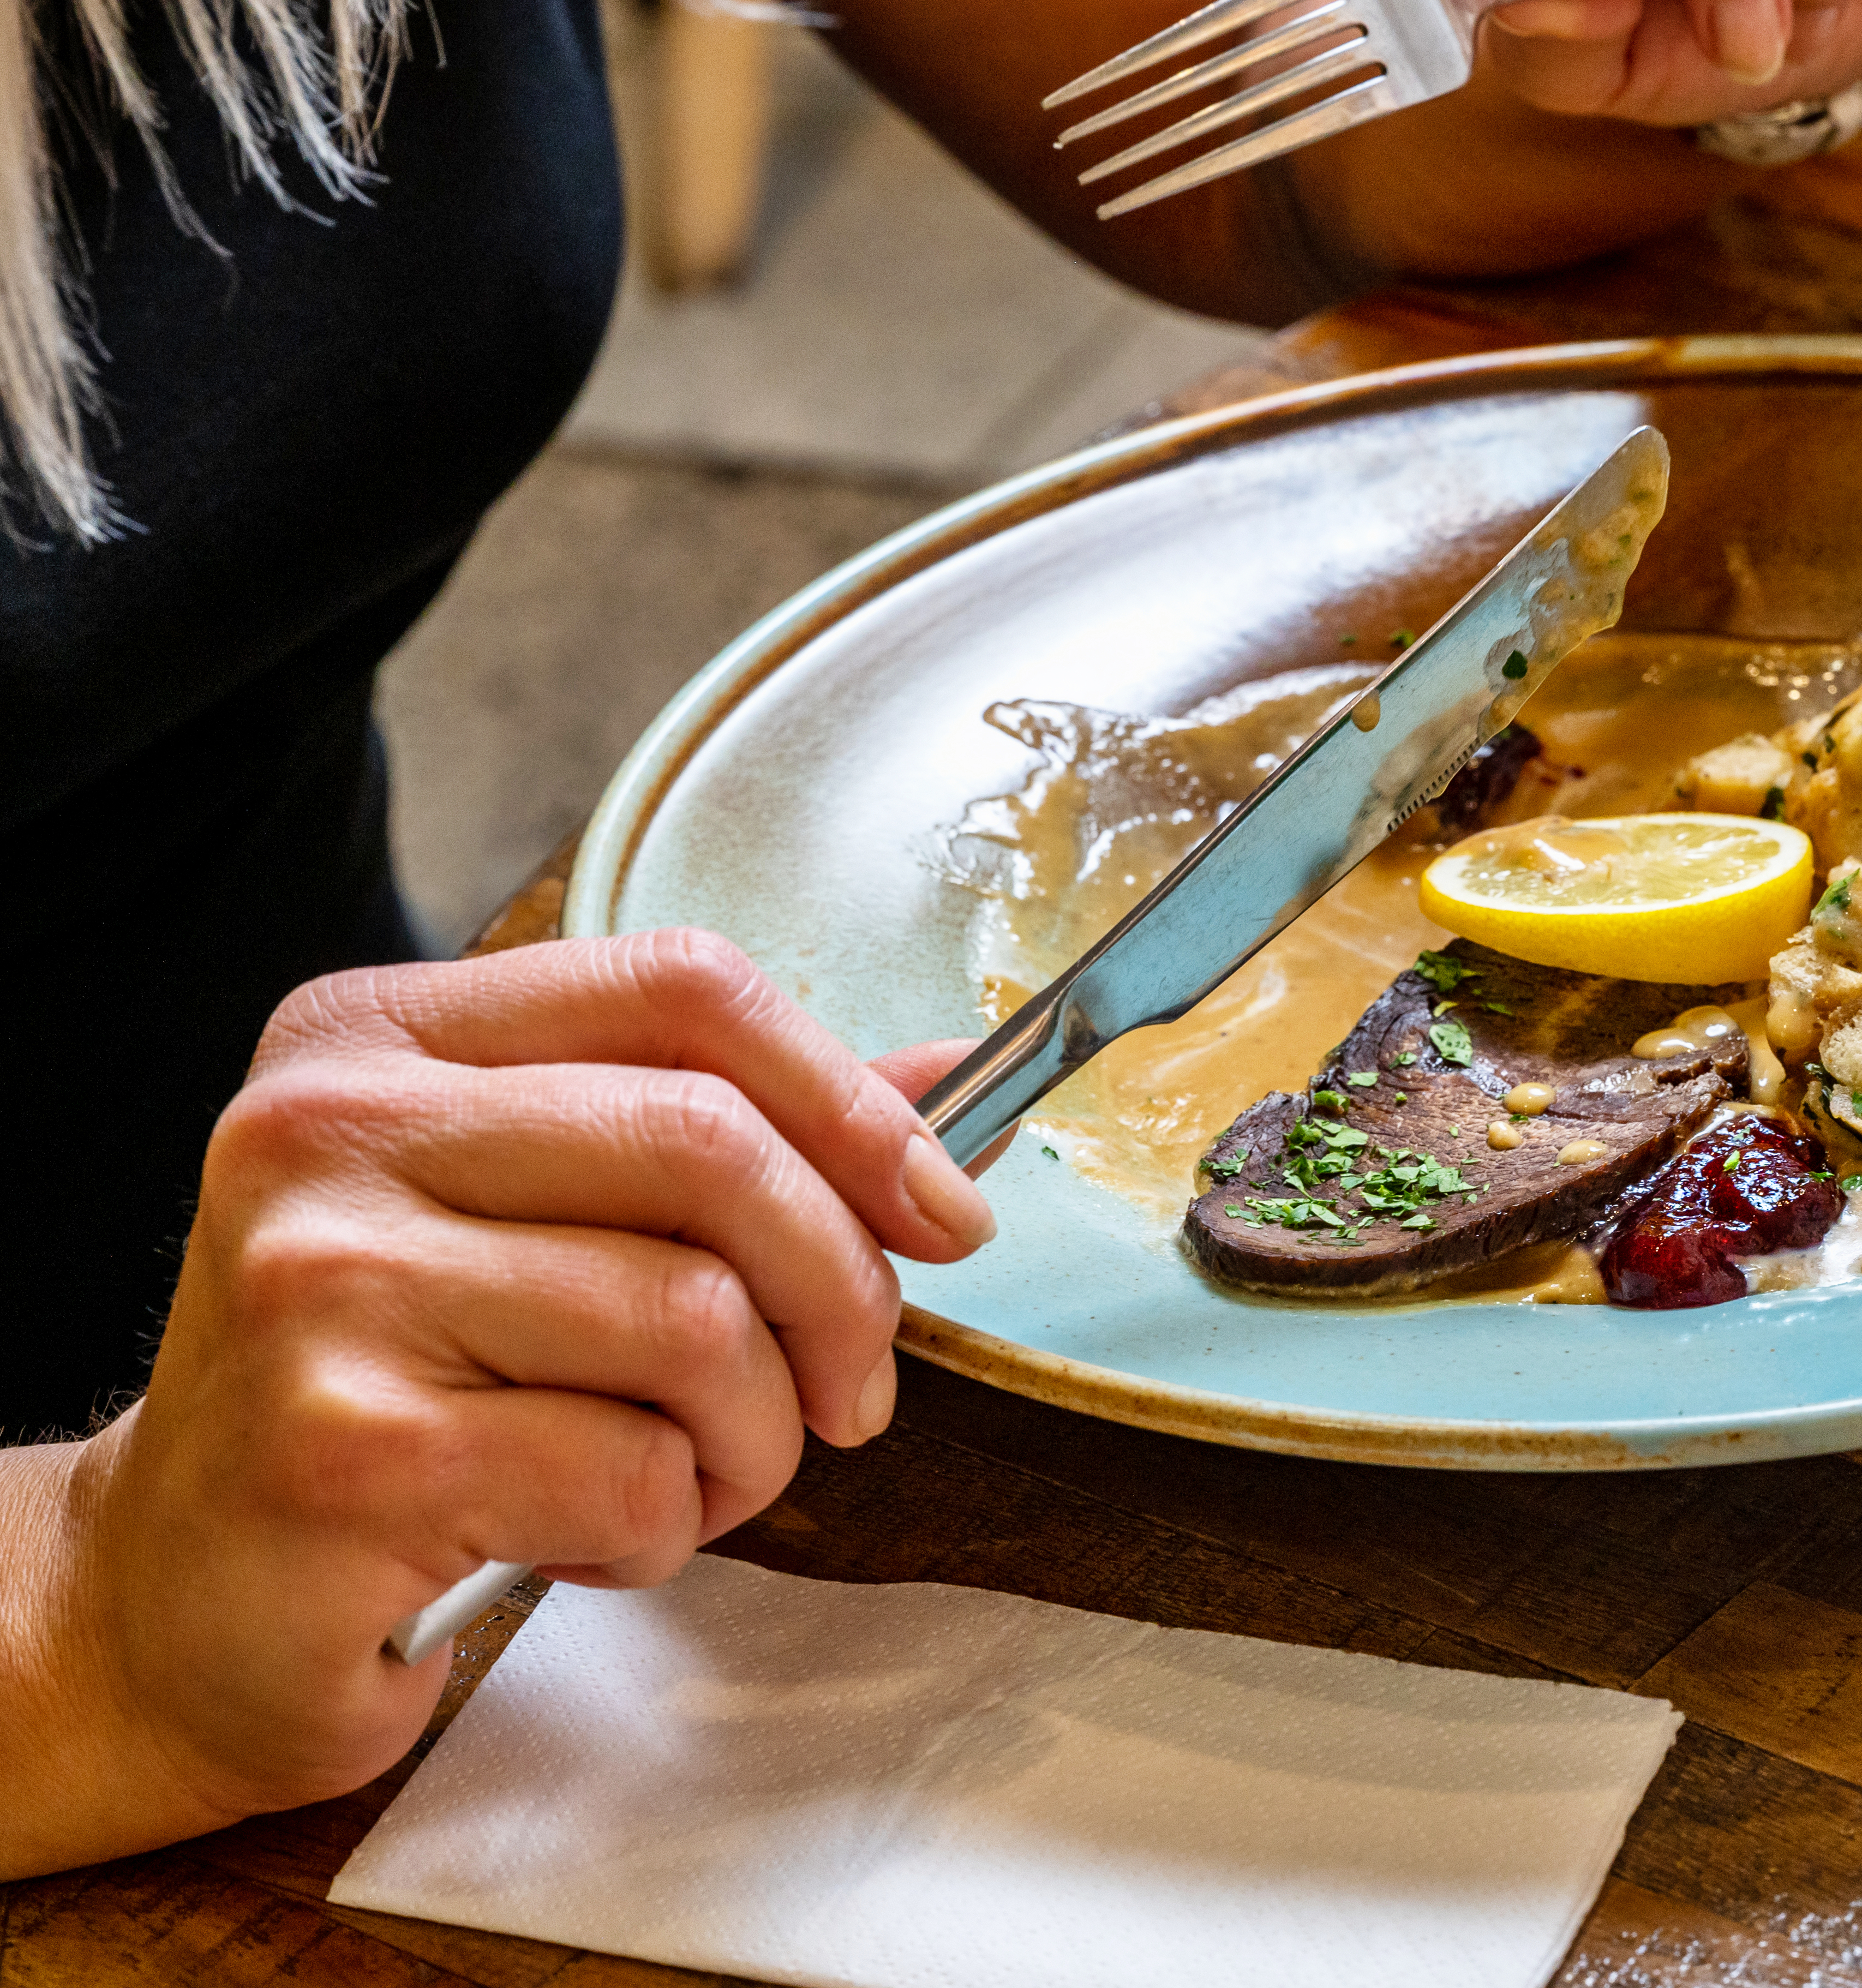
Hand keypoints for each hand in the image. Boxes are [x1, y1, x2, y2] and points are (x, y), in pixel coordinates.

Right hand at [5, 932, 991, 1873]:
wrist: (182, 1600)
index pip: (687, 989)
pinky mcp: (344, 1451)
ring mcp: (324, 1286)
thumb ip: (742, 1140)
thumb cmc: (395, 1402)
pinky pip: (630, 1471)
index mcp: (385, 1038)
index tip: (943, 1210)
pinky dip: (665, 1527)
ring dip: (754, 1437)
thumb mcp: (551, 1226)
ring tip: (694, 1478)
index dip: (855, 1100)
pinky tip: (594, 1539)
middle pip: (713, 1147)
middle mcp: (333, 1132)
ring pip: (694, 1322)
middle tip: (846, 1391)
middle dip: (840, 1290)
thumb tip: (951, 1079)